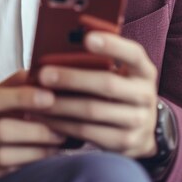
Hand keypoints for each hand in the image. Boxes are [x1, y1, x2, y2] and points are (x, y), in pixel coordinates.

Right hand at [0, 71, 64, 181]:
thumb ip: (7, 89)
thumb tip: (37, 70)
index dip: (22, 97)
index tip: (50, 96)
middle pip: (1, 130)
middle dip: (36, 130)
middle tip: (63, 128)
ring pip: (3, 156)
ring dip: (35, 151)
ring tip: (58, 145)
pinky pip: (1, 176)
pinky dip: (25, 168)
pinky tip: (42, 162)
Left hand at [35, 30, 158, 157]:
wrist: (143, 129)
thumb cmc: (119, 89)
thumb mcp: (120, 71)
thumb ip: (99, 58)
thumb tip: (63, 41)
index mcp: (144, 71)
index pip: (132, 54)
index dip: (111, 45)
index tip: (87, 38)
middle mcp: (145, 95)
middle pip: (107, 84)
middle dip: (72, 78)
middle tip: (44, 75)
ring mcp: (138, 122)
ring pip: (92, 111)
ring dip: (60, 104)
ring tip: (37, 97)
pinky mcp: (124, 143)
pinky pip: (87, 132)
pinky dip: (62, 123)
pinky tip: (45, 116)